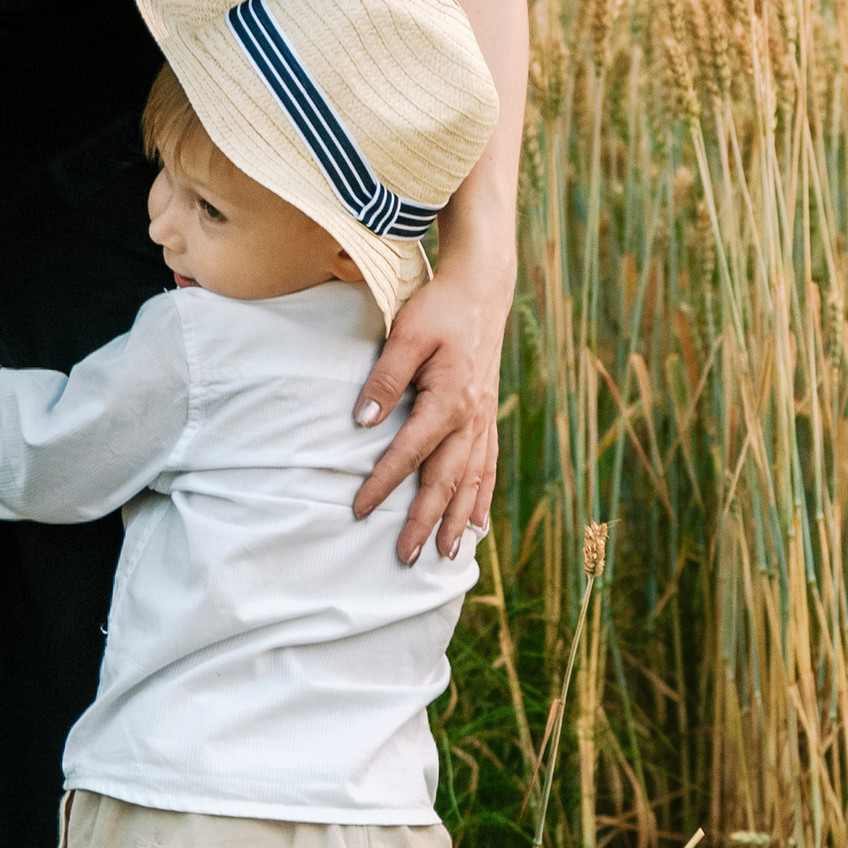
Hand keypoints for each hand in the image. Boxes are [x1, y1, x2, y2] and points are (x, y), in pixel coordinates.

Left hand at [351, 249, 509, 564]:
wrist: (482, 289)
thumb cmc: (438, 309)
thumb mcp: (405, 336)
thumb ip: (384, 381)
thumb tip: (362, 422)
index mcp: (448, 401)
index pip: (410, 453)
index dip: (383, 483)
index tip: (359, 509)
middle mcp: (471, 418)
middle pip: (446, 480)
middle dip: (426, 521)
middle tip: (405, 557)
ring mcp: (483, 419)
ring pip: (472, 481)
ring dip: (460, 520)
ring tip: (447, 555)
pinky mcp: (487, 415)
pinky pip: (488, 465)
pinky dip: (484, 497)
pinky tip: (479, 523)